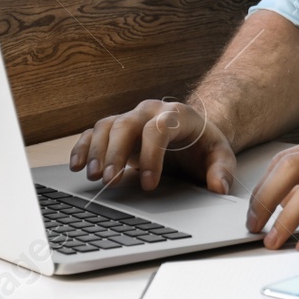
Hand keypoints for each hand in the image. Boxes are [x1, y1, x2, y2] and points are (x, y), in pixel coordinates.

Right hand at [68, 99, 236, 194]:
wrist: (192, 132)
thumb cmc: (204, 145)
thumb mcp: (220, 155)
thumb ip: (222, 170)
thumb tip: (218, 187)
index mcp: (176, 115)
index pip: (158, 129)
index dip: (151, 156)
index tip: (149, 184)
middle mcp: (149, 111)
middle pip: (126, 124)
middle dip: (116, 153)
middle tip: (111, 181)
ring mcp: (130, 118)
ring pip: (107, 126)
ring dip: (97, 151)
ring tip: (93, 177)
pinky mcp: (116, 128)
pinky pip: (94, 132)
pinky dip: (83, 147)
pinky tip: (77, 165)